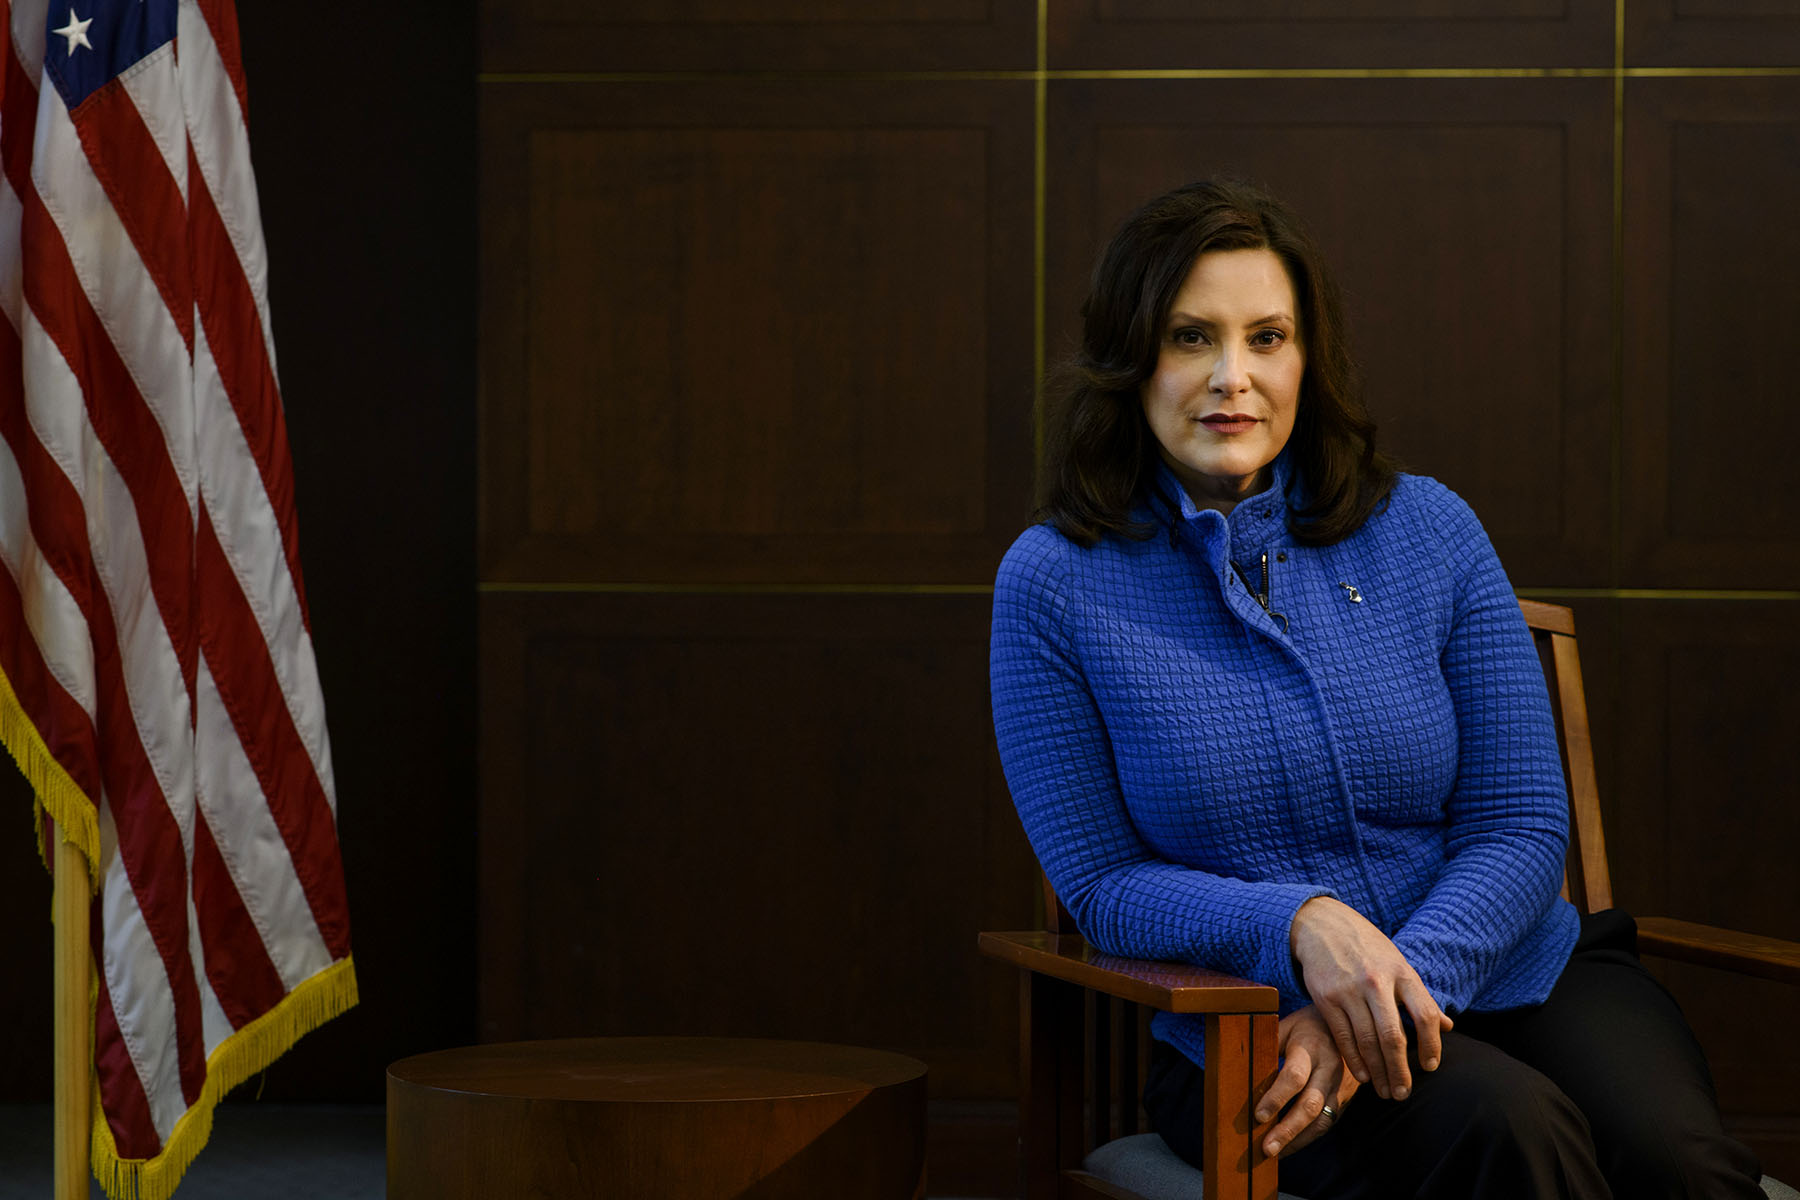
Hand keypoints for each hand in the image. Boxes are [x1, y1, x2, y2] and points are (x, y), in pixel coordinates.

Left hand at [1254, 1005, 1359, 1158]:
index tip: (1258, 1115)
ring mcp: (1338, 1087)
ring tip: (1275, 1154)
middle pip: (1310, 1105)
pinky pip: (1326, 1123)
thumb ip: (1268, 1042)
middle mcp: (1328, 1069)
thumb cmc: (1309, 1026)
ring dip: (1297, 1140)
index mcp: (1311, 1047)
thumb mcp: (1288, 1025)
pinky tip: (1288, 1147)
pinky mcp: (1342, 1099)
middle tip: (1267, 1149)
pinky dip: (1307, 1138)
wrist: (1352, 1027)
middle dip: (1287, 1130)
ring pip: (1321, 1119)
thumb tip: (1238, 1061)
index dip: (1276, 1097)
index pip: (1294, 1076)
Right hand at [1289, 896, 1452, 1100]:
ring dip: (1378, 1072)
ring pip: (1367, 1042)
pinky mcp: (1325, 998)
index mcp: (1402, 972)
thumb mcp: (1398, 964)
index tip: (1430, 1067)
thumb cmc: (1367, 948)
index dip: (1431, 1046)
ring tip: (1385, 1091)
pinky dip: (1354, 1060)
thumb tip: (1447, 1026)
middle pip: (1394, 1036)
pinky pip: (1343, 1037)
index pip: (1424, 1016)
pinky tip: (1362, 1076)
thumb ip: (1420, 996)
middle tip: (1403, 1094)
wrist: (1322, 925)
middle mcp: (1376, 982)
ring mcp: (1349, 990)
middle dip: (1400, 1071)